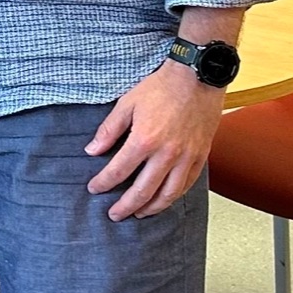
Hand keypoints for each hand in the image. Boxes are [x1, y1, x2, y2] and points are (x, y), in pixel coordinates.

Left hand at [85, 61, 222, 220]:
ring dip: (150, 208)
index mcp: (144, 140)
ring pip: (167, 194)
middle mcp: (166, 154)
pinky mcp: (200, 156)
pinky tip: (163, 199)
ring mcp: (186, 158)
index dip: (103, 183)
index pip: (118, 171)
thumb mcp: (127, 103)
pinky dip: (173, 197)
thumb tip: (92, 151)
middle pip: (142, 191)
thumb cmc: (162, 87)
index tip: (94, 189)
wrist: (197, 77)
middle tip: (114, 215)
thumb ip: (109, 130)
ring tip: (138, 214)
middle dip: (125, 206)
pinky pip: (186, 185)